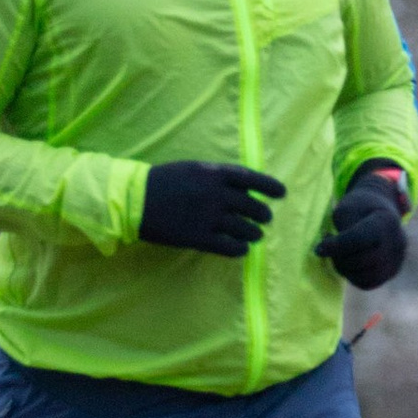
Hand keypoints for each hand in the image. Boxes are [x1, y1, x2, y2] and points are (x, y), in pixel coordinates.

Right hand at [139, 161, 284, 258]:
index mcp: (215, 173)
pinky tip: (241, 249)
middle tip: (265, 218)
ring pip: (246, 229)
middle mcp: (217, 194)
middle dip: (263, 214)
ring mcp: (210, 217)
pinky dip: (240, 249)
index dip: (270, 186)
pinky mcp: (200, 238)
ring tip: (255, 235)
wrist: (135, 200)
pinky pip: (230, 247)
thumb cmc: (163, 181)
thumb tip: (242, 187)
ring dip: (254, 233)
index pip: (252, 179)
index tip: (282, 193)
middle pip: (253, 206)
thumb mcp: (192, 168)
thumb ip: (217, 176)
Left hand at [316, 164, 409, 287]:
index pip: (360, 239)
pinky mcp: (393, 272)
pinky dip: (352, 277)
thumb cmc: (358, 209)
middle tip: (327, 248)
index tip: (318, 249)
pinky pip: (368, 283)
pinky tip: (346, 263)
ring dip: (344, 269)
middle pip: (362, 260)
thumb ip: (342, 230)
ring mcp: (398, 259)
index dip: (336, 246)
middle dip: (338, 257)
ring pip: (365, 276)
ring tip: (337, 254)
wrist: (379, 210)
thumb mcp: (346, 210)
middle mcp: (397, 241)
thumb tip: (332, 252)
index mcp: (386, 220)